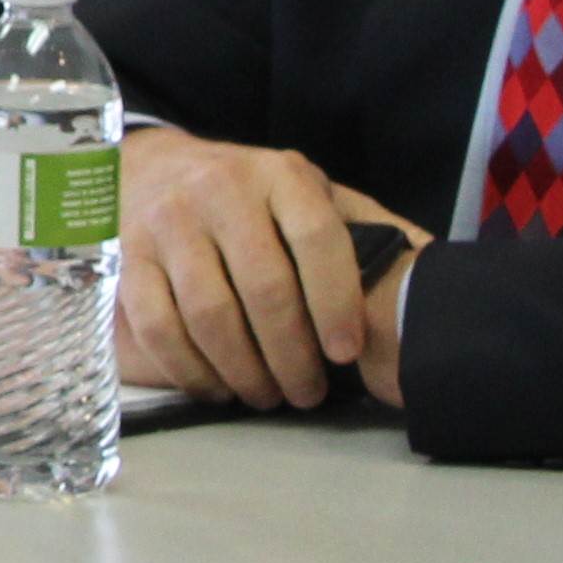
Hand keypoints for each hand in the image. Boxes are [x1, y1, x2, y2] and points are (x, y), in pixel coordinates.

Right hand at [109, 126, 416, 409]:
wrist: (151, 167)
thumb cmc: (248, 195)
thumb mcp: (308, 192)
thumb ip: (365, 227)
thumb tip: (436, 271)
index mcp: (280, 175)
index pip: (318, 238)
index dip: (337, 302)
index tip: (347, 352)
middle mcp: (221, 191)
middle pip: (265, 289)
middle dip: (293, 355)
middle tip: (308, 393)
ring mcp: (167, 224)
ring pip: (211, 315)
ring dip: (246, 371)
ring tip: (268, 396)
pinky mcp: (126, 259)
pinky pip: (159, 328)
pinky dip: (192, 371)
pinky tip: (218, 387)